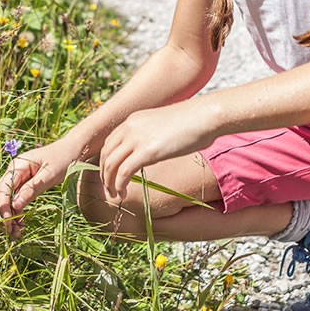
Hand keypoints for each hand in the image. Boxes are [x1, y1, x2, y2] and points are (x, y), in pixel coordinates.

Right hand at [0, 139, 76, 237]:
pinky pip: (16, 200)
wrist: (72, 150)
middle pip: (1, 195)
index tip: (7, 222)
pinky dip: (16, 212)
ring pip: (7, 199)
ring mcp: (19, 178)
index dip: (2, 206)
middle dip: (2, 214)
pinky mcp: (25, 184)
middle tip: (9, 232)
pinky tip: (21, 225)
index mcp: (18, 166)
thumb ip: (31, 189)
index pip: (3, 188)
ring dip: (9, 216)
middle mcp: (15, 171)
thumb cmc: (62, 159)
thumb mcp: (49, 176)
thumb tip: (15, 205)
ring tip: (15, 233)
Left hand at [98, 101, 216, 201]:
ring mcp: (137, 138)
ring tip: (114, 195)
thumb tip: (155, 148)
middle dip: (103, 173)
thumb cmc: (193, 121)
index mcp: (133, 120)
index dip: (106, 160)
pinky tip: (123, 194)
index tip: (110, 175)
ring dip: (109, 182)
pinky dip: (119, 185)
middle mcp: (130, 127)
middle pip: (105, 153)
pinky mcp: (147, 152)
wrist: (205, 115)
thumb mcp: (164, 125)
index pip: (108, 142)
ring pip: (110, 164)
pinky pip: (123, 172)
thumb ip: (153, 135)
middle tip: (109, 188)